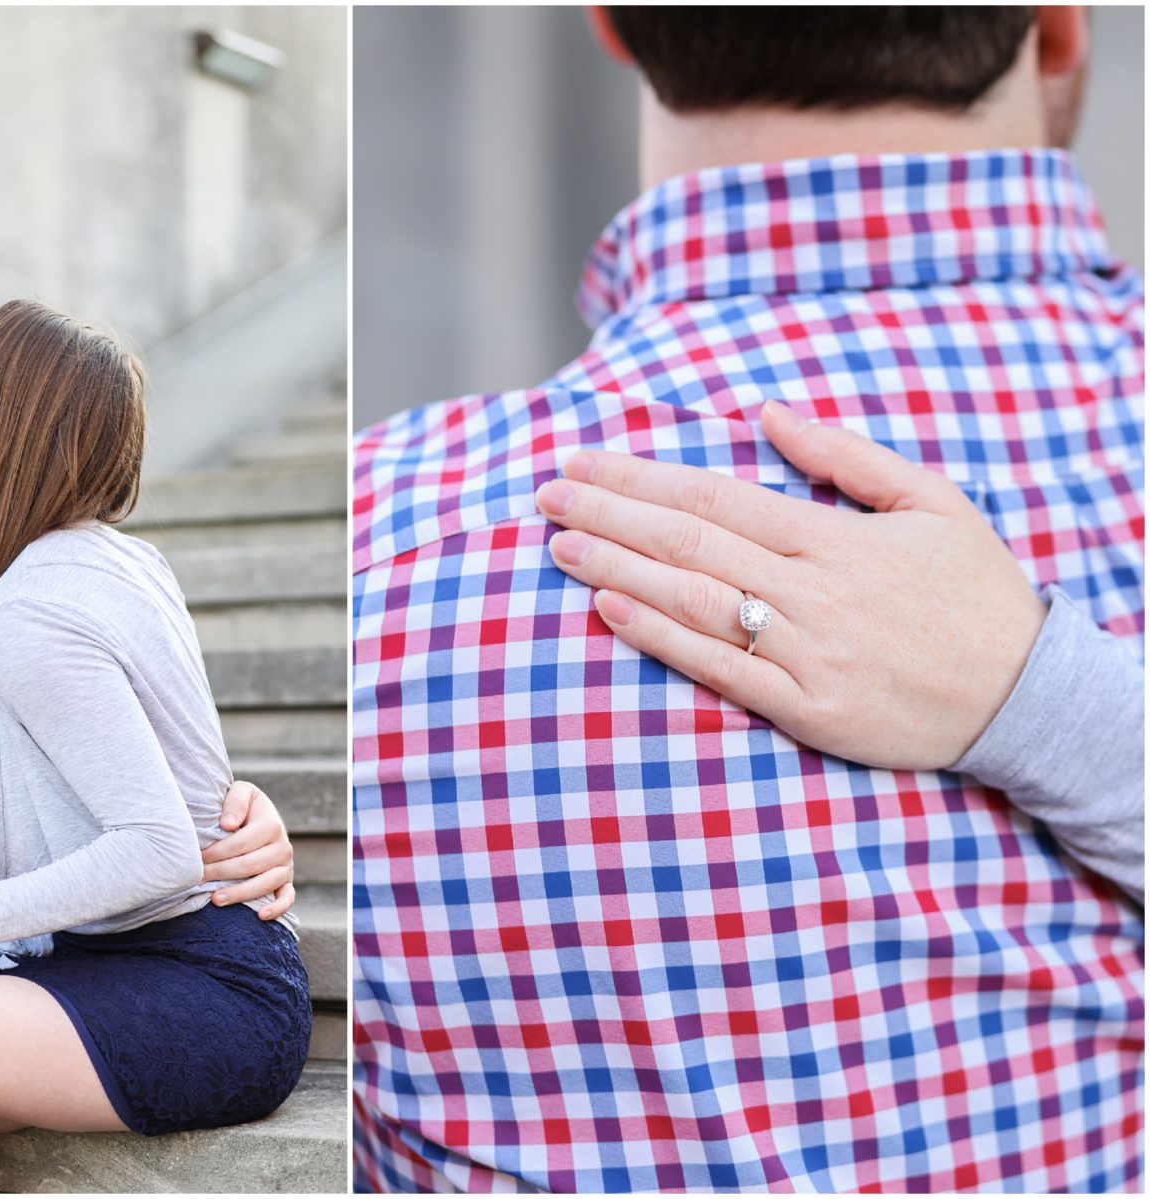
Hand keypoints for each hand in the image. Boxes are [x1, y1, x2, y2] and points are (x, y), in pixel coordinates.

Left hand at [202, 780, 295, 919]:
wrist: (261, 816)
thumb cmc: (245, 806)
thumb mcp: (242, 792)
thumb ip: (235, 802)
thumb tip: (228, 825)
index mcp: (271, 825)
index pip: (240, 844)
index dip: (217, 852)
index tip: (197, 858)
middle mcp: (283, 847)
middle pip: (249, 865)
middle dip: (220, 872)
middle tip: (197, 877)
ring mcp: (286, 866)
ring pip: (265, 884)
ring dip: (240, 894)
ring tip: (216, 899)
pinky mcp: (287, 881)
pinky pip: (287, 898)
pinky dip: (277, 908)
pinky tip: (260, 916)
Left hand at [535, 401, 1046, 770]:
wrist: (1029, 696)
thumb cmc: (975, 591)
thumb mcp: (930, 500)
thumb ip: (844, 454)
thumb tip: (766, 412)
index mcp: (835, 537)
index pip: (715, 497)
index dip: (641, 479)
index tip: (585, 462)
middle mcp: (813, 592)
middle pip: (689, 544)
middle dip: (610, 515)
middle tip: (547, 496)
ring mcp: (807, 653)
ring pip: (693, 601)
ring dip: (618, 571)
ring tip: (559, 546)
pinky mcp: (807, 709)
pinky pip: (720, 668)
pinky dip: (660, 638)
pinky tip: (610, 611)